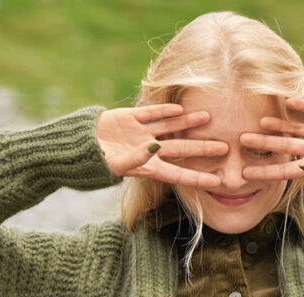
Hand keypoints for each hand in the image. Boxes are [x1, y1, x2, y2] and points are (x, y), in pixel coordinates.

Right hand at [95, 104, 227, 187]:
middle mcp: (150, 150)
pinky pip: (152, 113)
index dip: (198, 177)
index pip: (180, 174)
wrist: (78, 147)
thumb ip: (137, 158)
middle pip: (182, 149)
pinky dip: (165, 111)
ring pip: (171, 128)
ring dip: (189, 124)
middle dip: (203, 149)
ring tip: (208, 117)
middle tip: (225, 148)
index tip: (218, 180)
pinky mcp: (131, 118)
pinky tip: (180, 108)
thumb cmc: (98, 163)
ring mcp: (142, 133)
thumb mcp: (117, 165)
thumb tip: (156, 147)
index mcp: (149, 168)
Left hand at [239, 96, 303, 187]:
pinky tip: (287, 101)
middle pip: (285, 148)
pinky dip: (303, 106)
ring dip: (279, 126)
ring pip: (296, 129)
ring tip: (260, 121)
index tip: (244, 173)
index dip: (265, 172)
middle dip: (264, 145)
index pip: (284, 171)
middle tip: (242, 140)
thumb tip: (303, 169)